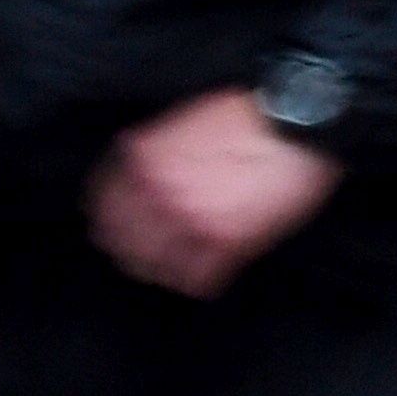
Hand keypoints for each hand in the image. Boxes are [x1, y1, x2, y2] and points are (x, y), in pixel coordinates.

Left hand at [88, 88, 341, 300]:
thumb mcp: (182, 121)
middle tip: (143, 252)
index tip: (112, 224)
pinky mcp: (226, 244)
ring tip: (173, 267)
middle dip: (131, 248)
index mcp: (143, 159)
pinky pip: (196, 281)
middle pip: (121, 243)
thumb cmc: (245, 114)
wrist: (294, 119)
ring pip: (154, 268)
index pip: (102, 204)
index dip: (107, 218)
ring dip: (162, 269)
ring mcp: (190, 222)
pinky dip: (198, 280)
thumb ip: (154, 155)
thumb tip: (140, 181)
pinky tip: (205, 271)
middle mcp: (158, 193)